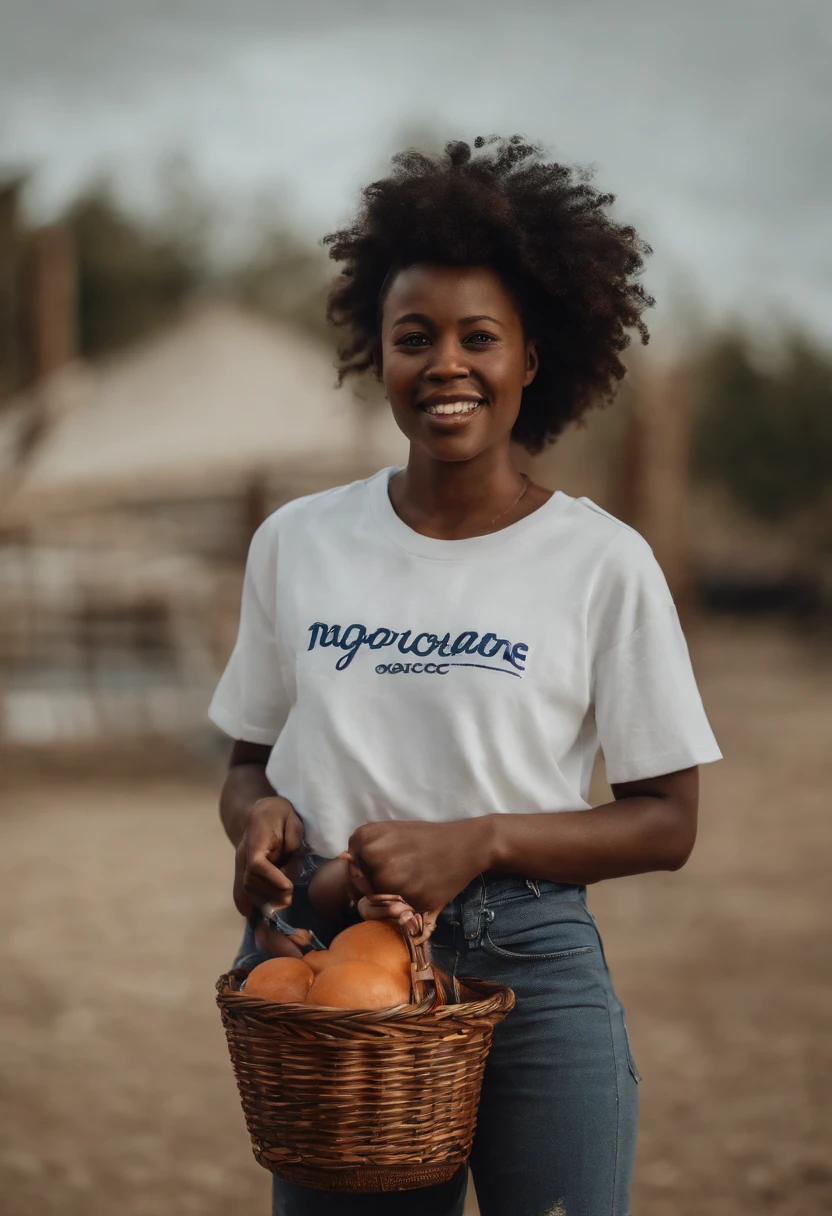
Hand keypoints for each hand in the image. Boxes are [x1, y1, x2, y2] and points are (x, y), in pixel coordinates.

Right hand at [233, 795, 305, 916]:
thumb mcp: (293, 820)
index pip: (257, 865)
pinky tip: (249, 914)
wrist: (263, 810)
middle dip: (270, 895)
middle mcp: (244, 854)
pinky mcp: (243, 869)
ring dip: (263, 900)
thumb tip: (289, 860)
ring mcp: (241, 863)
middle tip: (288, 902)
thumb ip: (293, 839)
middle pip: (250, 882)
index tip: (288, 887)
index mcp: (256, 840)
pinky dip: (245, 902)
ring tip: (280, 906)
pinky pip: (241, 888)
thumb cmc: (281, 814)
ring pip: (246, 888)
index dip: (272, 878)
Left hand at [346, 819, 492, 920]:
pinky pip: (399, 909)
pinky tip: (424, 885)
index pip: (351, 864)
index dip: (366, 867)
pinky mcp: (410, 899)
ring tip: (414, 876)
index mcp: (366, 837)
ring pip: (378, 898)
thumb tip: (342, 860)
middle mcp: (375, 857)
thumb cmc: (425, 838)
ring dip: (392, 894)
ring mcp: (392, 879)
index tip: (386, 861)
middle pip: (362, 883)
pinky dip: (409, 902)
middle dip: (378, 881)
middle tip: (404, 868)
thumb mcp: (391, 832)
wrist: (465, 845)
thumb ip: (366, 847)